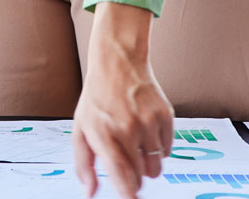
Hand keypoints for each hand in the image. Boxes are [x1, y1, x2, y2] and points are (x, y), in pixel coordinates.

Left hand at [72, 3, 172, 198]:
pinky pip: (167, 150)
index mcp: (103, 132)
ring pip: (156, 166)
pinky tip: (146, 131)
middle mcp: (127, 127)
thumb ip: (84, 163)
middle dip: (134, 178)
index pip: (119, 171)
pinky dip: (158, 148)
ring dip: (147, 164)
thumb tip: (90, 191)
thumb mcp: (81, 128)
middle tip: (127, 162)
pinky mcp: (165, 115)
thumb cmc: (98, 96)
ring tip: (135, 145)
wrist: (118, 62)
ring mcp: (148, 121)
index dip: (127, 191)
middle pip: (139, 174)